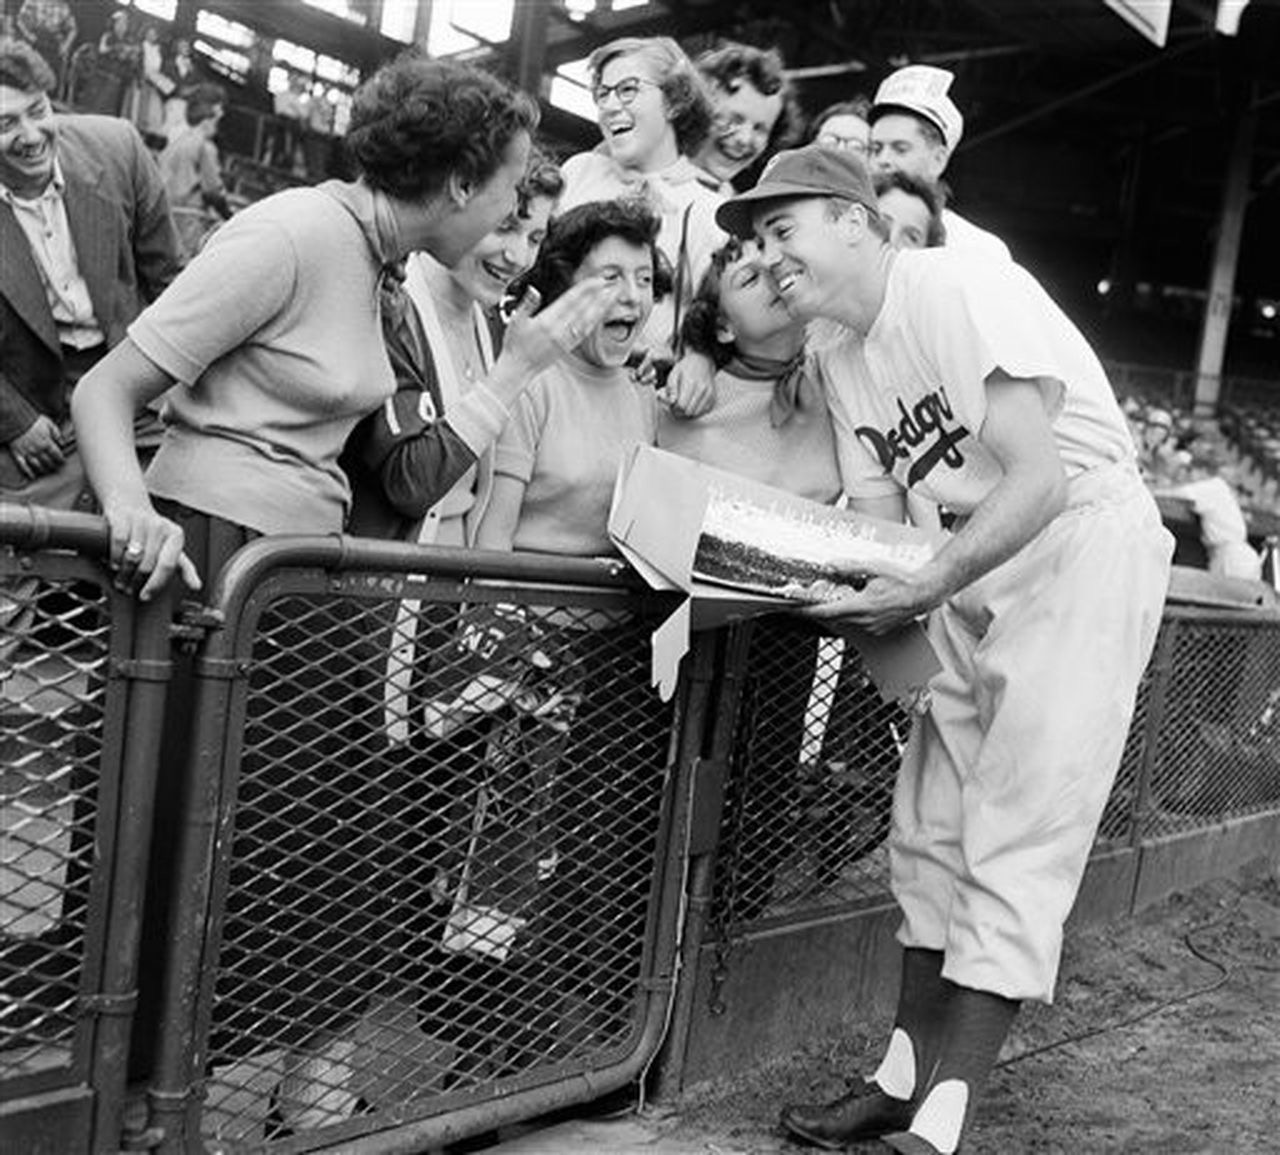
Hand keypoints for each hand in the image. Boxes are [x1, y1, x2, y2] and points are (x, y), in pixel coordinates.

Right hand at [8, 416, 65, 478]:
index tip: (63, 461)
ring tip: (47, 471)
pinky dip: (29, 472)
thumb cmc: (34, 421)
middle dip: (53, 465)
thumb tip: (62, 443)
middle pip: (48, 462)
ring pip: (38, 465)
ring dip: (43, 470)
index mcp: (47, 443)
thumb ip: (57, 434)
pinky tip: (33, 476)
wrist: (16, 419)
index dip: (61, 459)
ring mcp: (27, 453)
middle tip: (56, 468)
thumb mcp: (50, 424)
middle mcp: (38, 450)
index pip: (57, 455)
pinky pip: (24, 466)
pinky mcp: (18, 454)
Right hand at [104, 501, 202, 602]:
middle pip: (148, 565)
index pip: (168, 566)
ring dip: (124, 574)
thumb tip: (197, 586)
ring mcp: (141, 521)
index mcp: (176, 536)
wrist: (129, 501)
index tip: (146, 596)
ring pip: (133, 557)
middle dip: (136, 582)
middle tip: (128, 590)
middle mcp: (161, 527)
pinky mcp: (122, 517)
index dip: (156, 584)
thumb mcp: (170, 546)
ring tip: (120, 580)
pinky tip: (113, 564)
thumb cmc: (150, 530)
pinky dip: (114, 557)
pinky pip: (119, 543)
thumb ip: (184, 567)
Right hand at [500, 277, 617, 377]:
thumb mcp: (515, 321)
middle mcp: (560, 331)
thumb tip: (534, 291)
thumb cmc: (515, 344)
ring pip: (589, 320)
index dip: (585, 289)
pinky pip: (586, 331)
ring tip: (612, 296)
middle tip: (613, 283)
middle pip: (584, 309)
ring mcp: (566, 340)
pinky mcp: (569, 346)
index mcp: (547, 322)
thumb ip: (527, 304)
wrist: (519, 368)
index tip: (597, 280)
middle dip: (599, 295)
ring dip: (602, 307)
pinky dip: (595, 320)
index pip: (571, 301)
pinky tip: (602, 313)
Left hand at [658, 350, 716, 417]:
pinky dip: (696, 411)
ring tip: (684, 405)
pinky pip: (703, 412)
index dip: (674, 408)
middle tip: (676, 406)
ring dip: (688, 413)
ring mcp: (710, 394)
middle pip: (688, 411)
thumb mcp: (674, 374)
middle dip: (680, 412)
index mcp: (691, 383)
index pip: (681, 405)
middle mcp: (702, 389)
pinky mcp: (713, 398)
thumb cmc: (686, 368)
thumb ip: (671, 389)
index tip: (672, 404)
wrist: (702, 362)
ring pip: (696, 413)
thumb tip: (672, 402)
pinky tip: (692, 404)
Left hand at [801, 565, 939, 634]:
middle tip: (813, 598)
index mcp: (863, 605)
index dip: (808, 611)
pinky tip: (859, 602)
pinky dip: (853, 614)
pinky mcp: (878, 630)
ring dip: (838, 611)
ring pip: (846, 621)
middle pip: (834, 617)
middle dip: (821, 608)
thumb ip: (850, 567)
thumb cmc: (904, 580)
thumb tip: (831, 565)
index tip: (795, 608)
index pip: (827, 611)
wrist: (925, 593)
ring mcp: (873, 627)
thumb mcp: (874, 568)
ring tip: (841, 597)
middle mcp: (866, 620)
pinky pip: (858, 624)